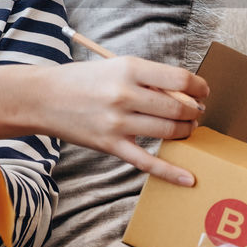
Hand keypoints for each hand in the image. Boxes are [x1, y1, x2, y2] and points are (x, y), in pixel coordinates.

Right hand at [0, 56, 208, 186]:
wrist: (42, 98)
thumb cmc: (82, 80)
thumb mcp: (115, 67)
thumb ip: (148, 79)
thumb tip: (185, 96)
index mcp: (128, 69)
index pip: (179, 79)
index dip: (199, 87)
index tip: (203, 92)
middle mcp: (124, 94)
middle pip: (177, 108)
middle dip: (193, 112)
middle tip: (196, 113)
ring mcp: (117, 122)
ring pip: (168, 132)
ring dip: (184, 132)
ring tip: (185, 128)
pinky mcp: (110, 144)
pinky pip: (147, 161)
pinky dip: (170, 172)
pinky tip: (188, 178)